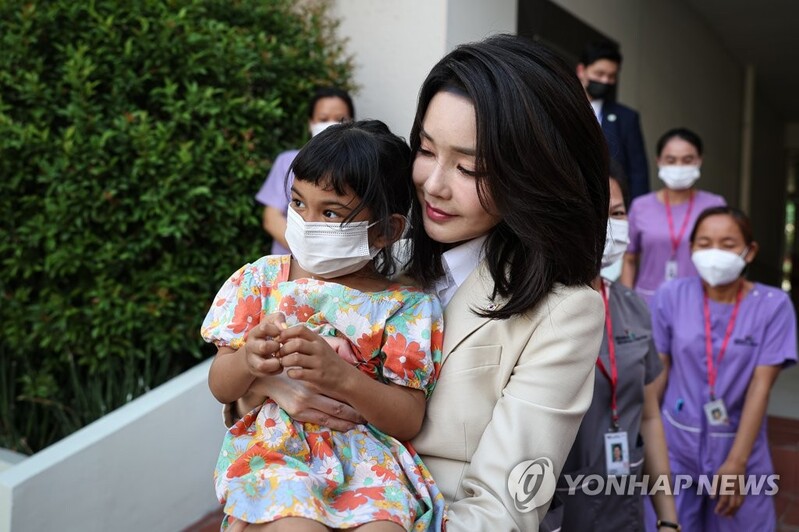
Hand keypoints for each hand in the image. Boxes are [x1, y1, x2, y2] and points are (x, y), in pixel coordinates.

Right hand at [243, 314, 284, 377]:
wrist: (254, 353)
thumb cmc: (267, 336)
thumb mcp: (271, 323)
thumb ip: (278, 319)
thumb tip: (283, 328)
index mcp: (254, 333)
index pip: (264, 327)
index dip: (276, 330)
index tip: (281, 332)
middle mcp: (250, 347)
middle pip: (264, 347)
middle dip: (276, 347)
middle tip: (280, 346)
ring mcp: (252, 360)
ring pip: (263, 365)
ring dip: (276, 362)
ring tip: (280, 357)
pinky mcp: (257, 372)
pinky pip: (270, 373)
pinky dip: (278, 369)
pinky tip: (280, 364)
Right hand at [250, 373, 364, 430]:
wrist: (268, 379)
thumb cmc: (290, 370)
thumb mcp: (306, 366)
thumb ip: (321, 371)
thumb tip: (341, 374)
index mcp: (313, 383)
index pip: (337, 393)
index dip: (352, 400)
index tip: (365, 403)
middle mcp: (309, 397)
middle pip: (337, 408)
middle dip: (353, 413)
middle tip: (367, 417)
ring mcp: (303, 407)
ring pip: (330, 418)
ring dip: (345, 421)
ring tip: (358, 423)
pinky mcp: (297, 413)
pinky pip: (319, 421)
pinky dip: (333, 424)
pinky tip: (343, 426)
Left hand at [277, 325, 358, 400]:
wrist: (345, 378)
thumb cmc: (328, 361)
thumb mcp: (320, 347)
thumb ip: (305, 341)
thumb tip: (284, 334)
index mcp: (318, 340)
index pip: (300, 329)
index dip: (286, 332)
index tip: (279, 339)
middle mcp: (319, 349)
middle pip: (296, 343)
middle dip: (283, 349)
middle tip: (278, 354)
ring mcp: (319, 363)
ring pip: (295, 358)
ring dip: (285, 361)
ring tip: (283, 364)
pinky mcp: (318, 376)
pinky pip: (299, 373)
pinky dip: (291, 373)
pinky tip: (291, 373)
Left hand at [712, 458, 745, 515]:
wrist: (737, 463)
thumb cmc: (725, 469)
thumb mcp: (717, 476)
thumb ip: (715, 487)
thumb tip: (712, 498)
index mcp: (727, 487)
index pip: (723, 501)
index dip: (720, 508)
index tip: (716, 512)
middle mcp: (734, 491)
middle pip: (732, 505)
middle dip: (727, 512)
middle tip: (723, 516)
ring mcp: (740, 490)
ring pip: (738, 504)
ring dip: (734, 511)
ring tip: (730, 516)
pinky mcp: (743, 489)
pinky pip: (742, 500)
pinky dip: (739, 506)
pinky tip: (736, 508)